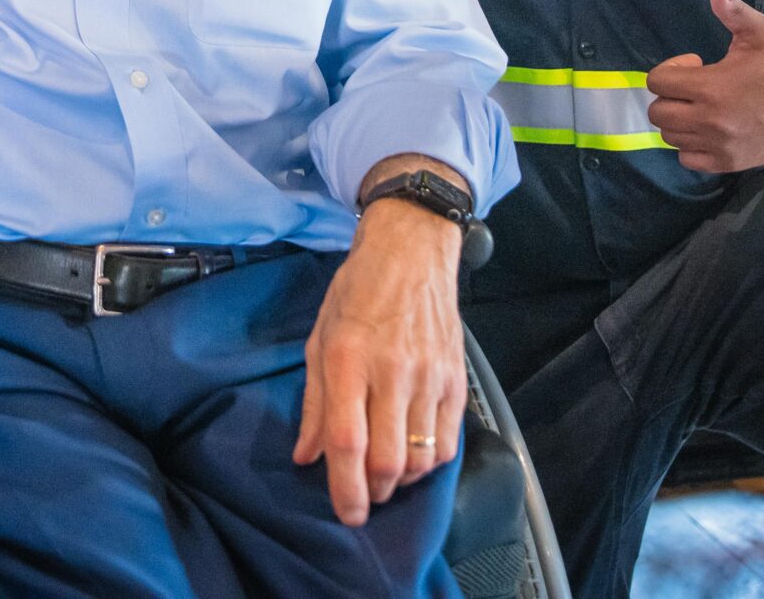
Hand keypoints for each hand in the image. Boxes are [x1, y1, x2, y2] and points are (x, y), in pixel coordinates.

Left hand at [295, 196, 465, 525]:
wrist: (412, 250)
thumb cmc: (358, 290)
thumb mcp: (320, 337)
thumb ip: (315, 402)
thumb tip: (306, 456)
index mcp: (349, 359)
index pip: (349, 441)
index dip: (346, 487)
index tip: (346, 513)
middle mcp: (393, 371)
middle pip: (389, 461)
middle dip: (374, 493)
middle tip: (363, 496)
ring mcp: (430, 376)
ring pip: (421, 459)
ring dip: (401, 481)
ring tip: (385, 474)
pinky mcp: (457, 380)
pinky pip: (447, 443)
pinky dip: (429, 463)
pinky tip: (413, 454)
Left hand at [645, 0, 763, 172]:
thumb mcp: (760, 30)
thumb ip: (731, 9)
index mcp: (712, 87)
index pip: (657, 82)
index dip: (671, 69)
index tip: (696, 64)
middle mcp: (710, 121)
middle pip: (658, 112)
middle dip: (671, 95)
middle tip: (697, 86)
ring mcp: (719, 146)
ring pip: (670, 136)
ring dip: (680, 119)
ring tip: (703, 106)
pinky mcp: (729, 163)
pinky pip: (688, 159)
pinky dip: (691, 145)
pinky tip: (710, 129)